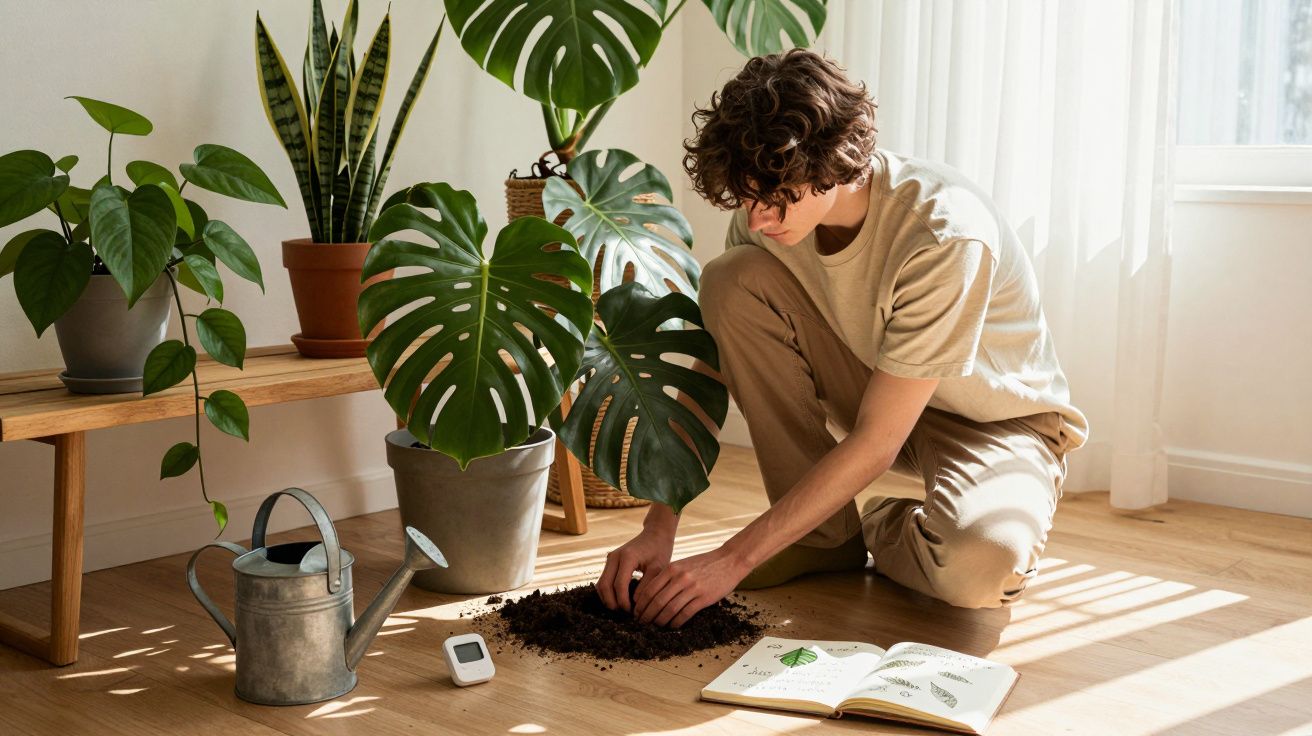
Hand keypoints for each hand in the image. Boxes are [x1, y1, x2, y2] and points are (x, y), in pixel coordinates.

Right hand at [598, 527, 674, 611]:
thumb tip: (636, 604)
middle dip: (612, 603)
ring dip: (608, 599)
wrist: (655, 535)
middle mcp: (614, 557)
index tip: (632, 612)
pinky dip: (608, 593)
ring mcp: (610, 559)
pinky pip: (603, 581)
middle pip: (604, 586)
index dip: (623, 601)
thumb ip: (647, 586)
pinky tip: (619, 601)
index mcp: (627, 557)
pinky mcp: (609, 562)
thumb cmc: (659, 551)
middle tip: (625, 614)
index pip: (619, 585)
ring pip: (601, 584)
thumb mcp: (658, 569)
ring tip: (622, 609)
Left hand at [633, 548, 749, 627]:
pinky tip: (672, 626)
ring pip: (669, 609)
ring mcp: (692, 588)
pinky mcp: (703, 598)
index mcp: (672, 568)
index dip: (641, 604)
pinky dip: (676, 623)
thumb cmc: (704, 564)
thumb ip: (668, 576)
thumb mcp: (682, 564)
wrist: (729, 560)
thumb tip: (651, 595)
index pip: (649, 590)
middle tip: (642, 623)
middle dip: (647, 615)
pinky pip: (684, 614)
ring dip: (660, 621)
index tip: (637, 613)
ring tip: (656, 626)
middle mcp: (679, 578)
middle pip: (656, 601)